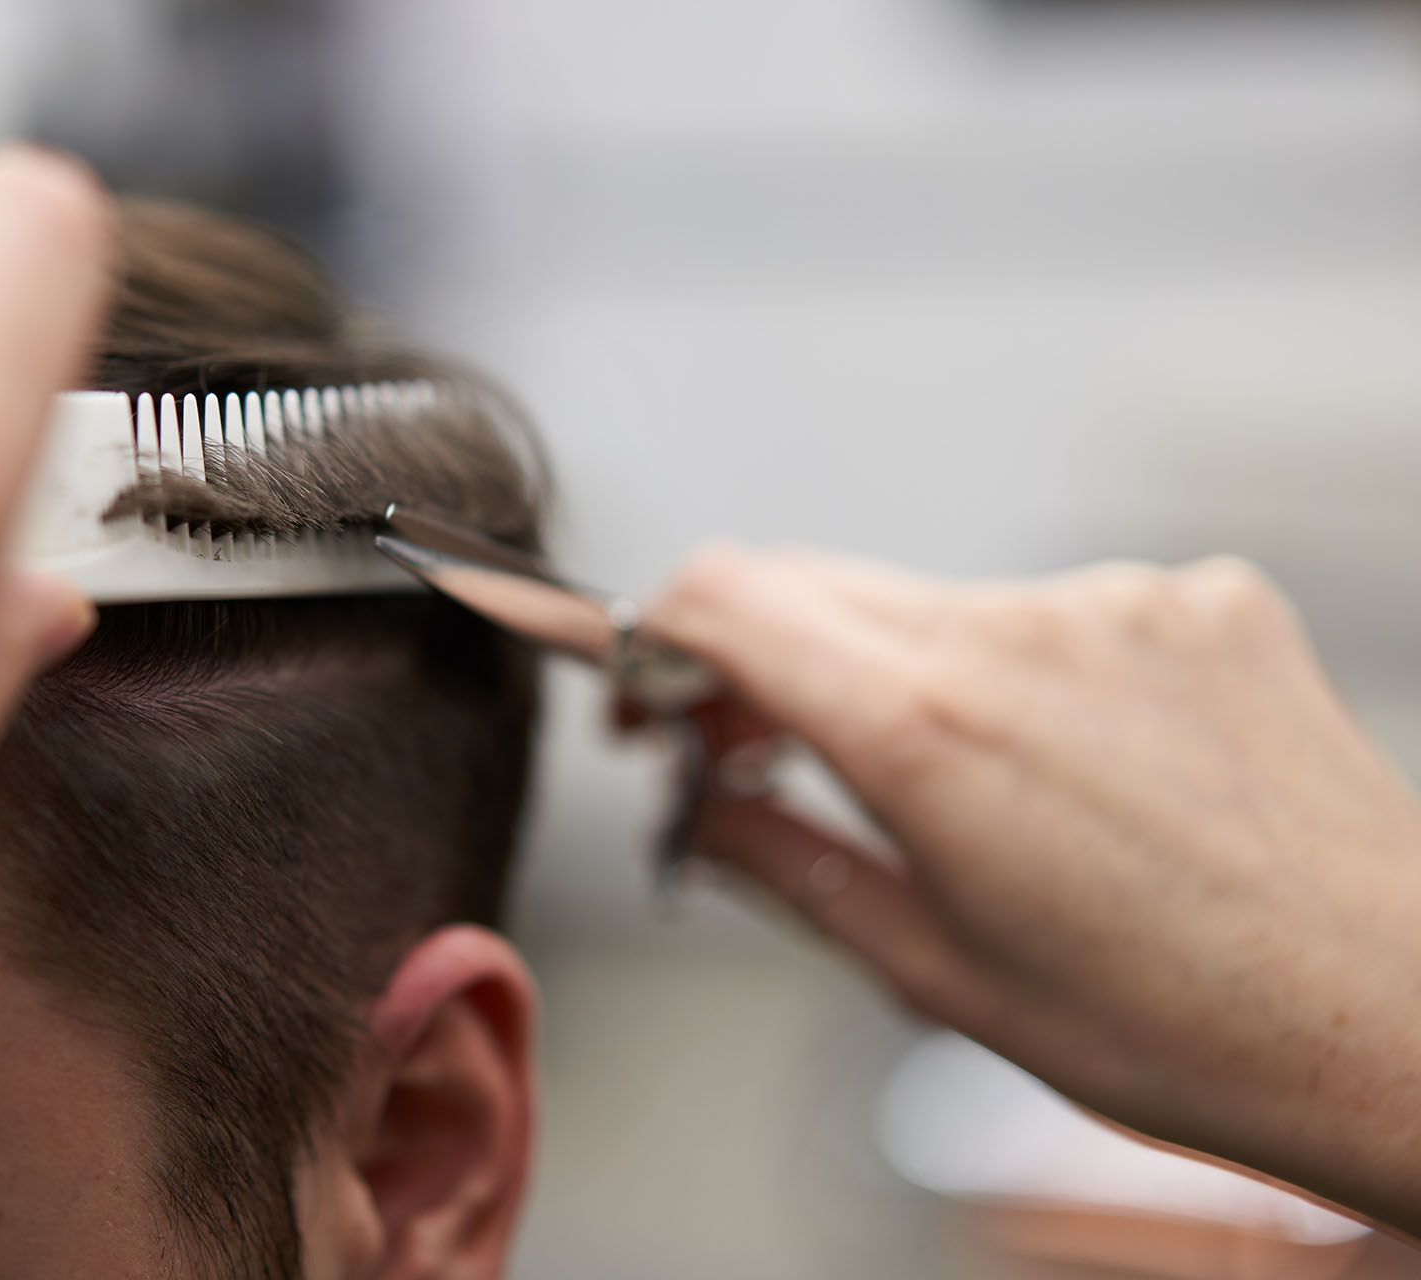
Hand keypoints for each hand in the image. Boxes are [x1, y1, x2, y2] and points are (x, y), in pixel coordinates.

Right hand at [648, 546, 1420, 1233]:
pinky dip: (1023, 672)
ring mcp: (1120, 600)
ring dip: (895, 673)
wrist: (1398, 1015)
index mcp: (931, 730)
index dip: (654, 635)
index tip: (652, 695)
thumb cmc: (1182, 1028)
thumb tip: (697, 809)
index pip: (724, 596)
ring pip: (932, 600)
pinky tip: (1072, 770)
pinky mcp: (1199, 597)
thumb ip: (785, 861)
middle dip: (757, 661)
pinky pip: (1055, 606)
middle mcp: (1020, 630)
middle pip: (813, 584)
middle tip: (753, 751)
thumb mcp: (935, 973)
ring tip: (946, 794)